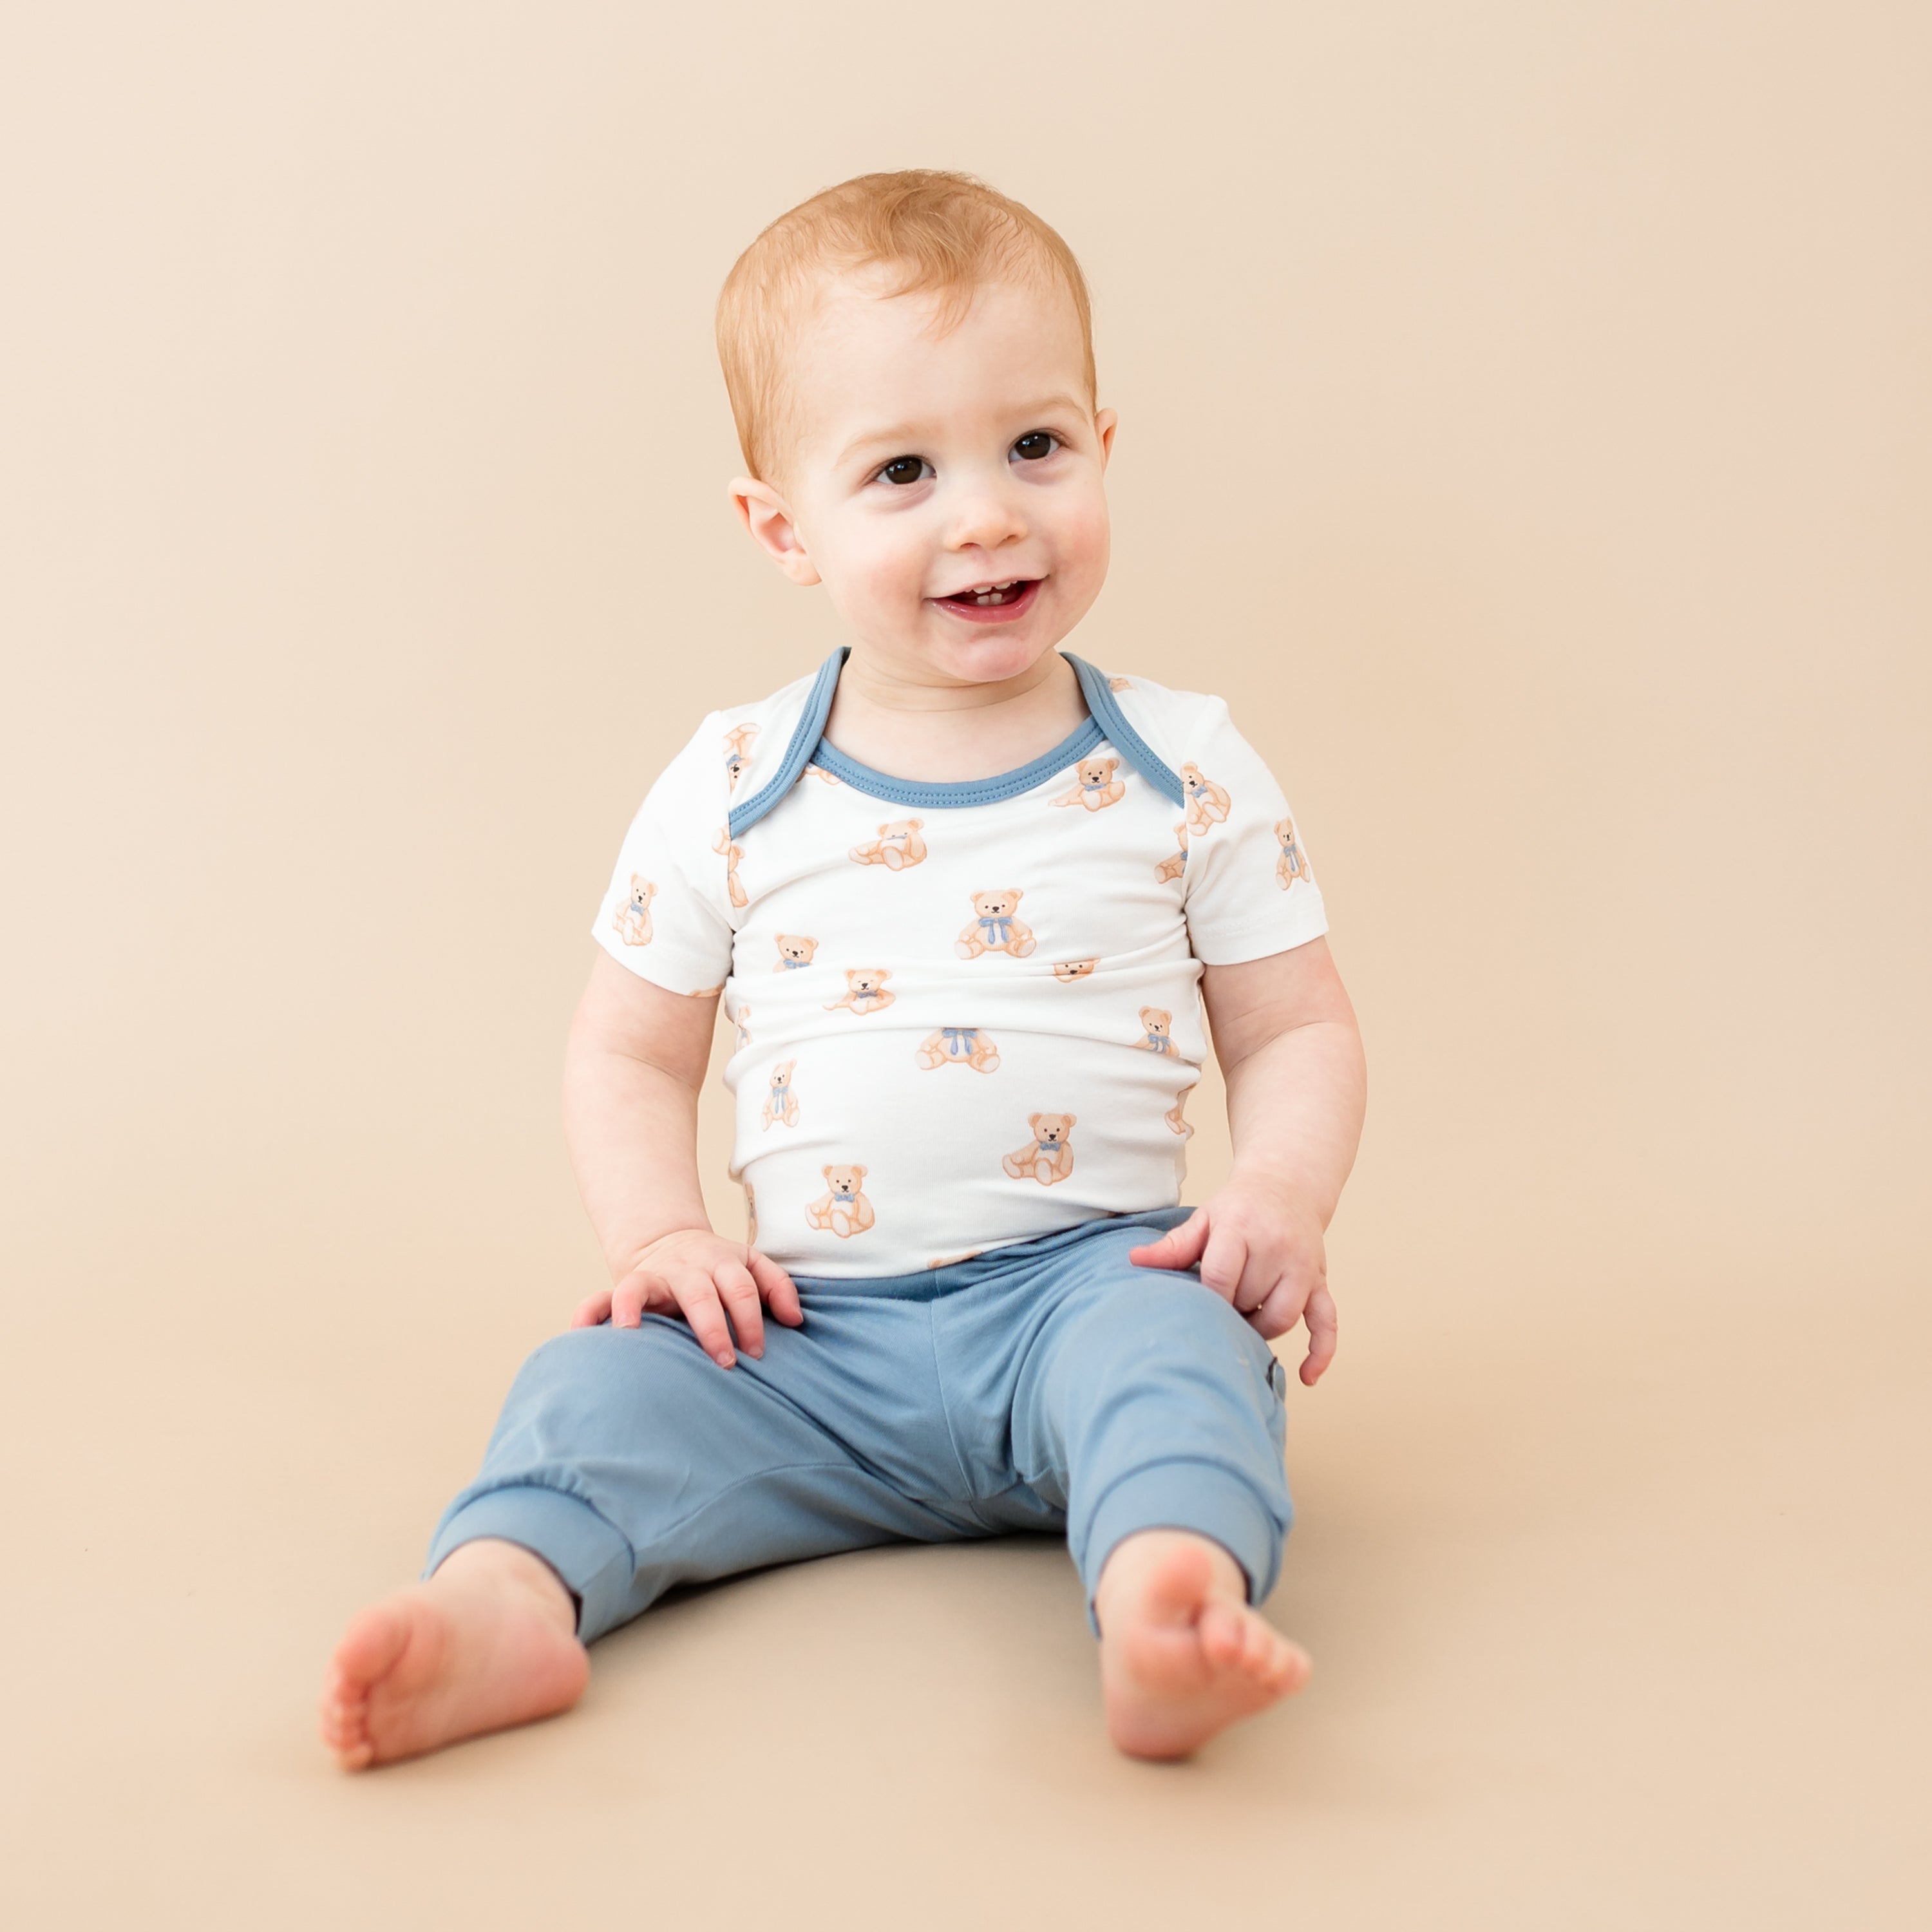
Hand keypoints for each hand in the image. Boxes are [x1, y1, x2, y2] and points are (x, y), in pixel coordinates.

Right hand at [570, 1229, 802, 1367]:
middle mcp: (686, 1267)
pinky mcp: (624, 1287)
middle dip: (713, 1328)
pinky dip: (588, 1313)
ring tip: (632, 1337)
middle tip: (725, 1362)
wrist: (669, 1242)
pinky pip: (599, 1298)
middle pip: (700, 1293)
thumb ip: (776, 1286)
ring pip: (640, 1288)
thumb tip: (796, 1320)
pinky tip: (581, 1332)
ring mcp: (651, 1276)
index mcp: (722, 1262)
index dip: (751, 1320)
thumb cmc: (719, 1268)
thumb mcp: (751, 1265)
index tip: (757, 1353)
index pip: (741, 1289)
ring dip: (635, 1311)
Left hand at [1127, 1177, 1337, 1385]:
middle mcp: (1277, 1246)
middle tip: (1217, 1306)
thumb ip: (1173, 1245)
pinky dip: (1320, 1352)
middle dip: (1230, 1310)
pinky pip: (1327, 1322)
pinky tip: (1307, 1376)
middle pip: (1250, 1300)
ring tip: (1243, 1320)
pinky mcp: (1321, 1281)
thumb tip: (1134, 1261)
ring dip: (1260, 1329)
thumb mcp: (1204, 1218)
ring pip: (1282, 1317)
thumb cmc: (1239, 1207)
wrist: (1287, 1184)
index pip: (1221, 1277)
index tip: (1195, 1307)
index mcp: (1242, 1228)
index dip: (1206, 1300)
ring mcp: (1304, 1266)